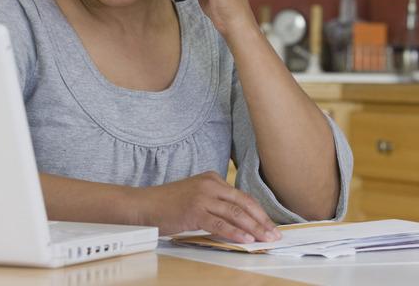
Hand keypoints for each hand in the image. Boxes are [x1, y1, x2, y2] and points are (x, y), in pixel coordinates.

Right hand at [138, 171, 280, 242]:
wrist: (144, 205)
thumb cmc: (168, 204)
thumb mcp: (196, 196)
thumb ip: (216, 204)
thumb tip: (239, 222)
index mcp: (213, 179)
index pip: (242, 196)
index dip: (259, 212)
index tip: (269, 225)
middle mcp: (211, 184)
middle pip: (244, 203)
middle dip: (262, 220)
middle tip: (274, 234)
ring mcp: (203, 197)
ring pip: (236, 213)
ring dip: (254, 228)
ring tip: (265, 239)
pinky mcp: (195, 211)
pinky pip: (220, 224)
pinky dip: (236, 232)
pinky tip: (246, 239)